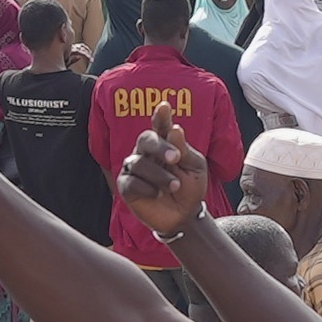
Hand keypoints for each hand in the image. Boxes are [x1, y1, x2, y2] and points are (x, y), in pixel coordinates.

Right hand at [121, 122, 210, 240]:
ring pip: (139, 162)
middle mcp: (147, 152)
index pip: (161, 125)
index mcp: (166, 142)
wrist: (185, 215)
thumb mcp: (195, 168)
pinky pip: (131, 182)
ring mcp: (135, 168)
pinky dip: (147, 188)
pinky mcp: (126, 186)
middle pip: (145, 139)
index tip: (164, 106)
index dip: (161, 116)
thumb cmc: (190, 187)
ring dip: (159, 175)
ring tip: (175, 185)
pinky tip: (157, 194)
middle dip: (160, 146)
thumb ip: (184, 149)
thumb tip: (174, 129)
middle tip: (175, 158)